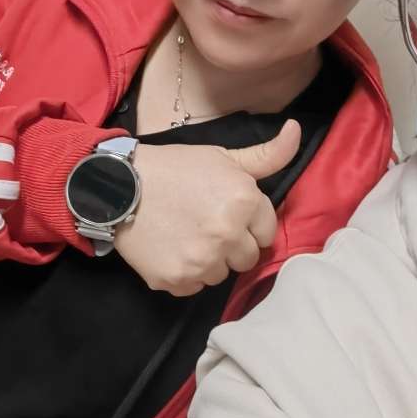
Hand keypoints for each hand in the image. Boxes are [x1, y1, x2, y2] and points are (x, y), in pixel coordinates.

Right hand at [113, 119, 300, 295]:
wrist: (120, 185)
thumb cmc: (176, 168)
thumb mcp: (224, 157)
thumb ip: (267, 155)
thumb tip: (296, 130)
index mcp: (245, 202)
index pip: (266, 232)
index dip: (248, 222)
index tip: (226, 212)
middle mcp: (228, 234)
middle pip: (247, 258)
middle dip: (233, 244)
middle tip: (206, 224)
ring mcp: (202, 261)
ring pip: (221, 275)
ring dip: (210, 261)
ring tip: (187, 235)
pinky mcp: (176, 280)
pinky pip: (194, 287)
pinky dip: (185, 274)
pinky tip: (172, 249)